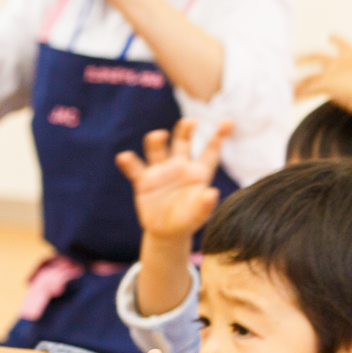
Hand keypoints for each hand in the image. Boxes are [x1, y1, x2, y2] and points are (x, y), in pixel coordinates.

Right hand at [117, 119, 231, 240]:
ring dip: (156, 141)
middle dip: (186, 130)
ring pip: (158, 150)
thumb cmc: (189, 219)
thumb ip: (206, 204)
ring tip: (159, 135)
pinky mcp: (143, 181)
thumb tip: (213, 193)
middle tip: (190, 121)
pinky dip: (129, 162)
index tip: (227, 122)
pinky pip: (135, 169)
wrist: (168, 231)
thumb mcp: (199, 214)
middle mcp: (180, 167)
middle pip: (182, 143)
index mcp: (199, 172)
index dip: (218, 137)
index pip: (210, 151)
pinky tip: (125, 157)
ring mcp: (161, 171)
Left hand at [295, 34, 351, 110]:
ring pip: (308, 75)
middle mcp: (339, 63)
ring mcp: (330, 73)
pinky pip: (309, 90)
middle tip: (293, 57)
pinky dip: (300, 96)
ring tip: (286, 85)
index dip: (337, 39)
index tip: (330, 34)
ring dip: (297, 81)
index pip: (344, 45)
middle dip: (303, 57)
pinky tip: (292, 100)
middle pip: (316, 56)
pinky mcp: (324, 84)